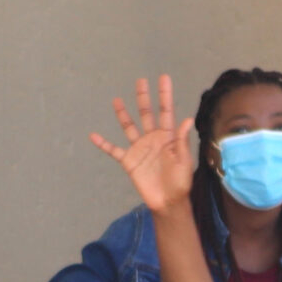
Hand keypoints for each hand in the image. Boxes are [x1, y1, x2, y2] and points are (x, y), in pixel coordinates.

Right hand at [88, 75, 196, 214]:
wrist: (168, 202)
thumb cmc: (180, 183)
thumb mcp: (184, 162)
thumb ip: (182, 141)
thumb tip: (187, 119)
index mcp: (168, 137)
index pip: (166, 112)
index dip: (165, 95)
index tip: (163, 78)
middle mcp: (153, 139)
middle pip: (147, 114)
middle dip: (144, 98)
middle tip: (141, 81)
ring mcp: (139, 149)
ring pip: (129, 127)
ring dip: (123, 114)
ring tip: (116, 100)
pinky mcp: (129, 161)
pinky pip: (113, 150)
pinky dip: (103, 144)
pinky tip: (93, 136)